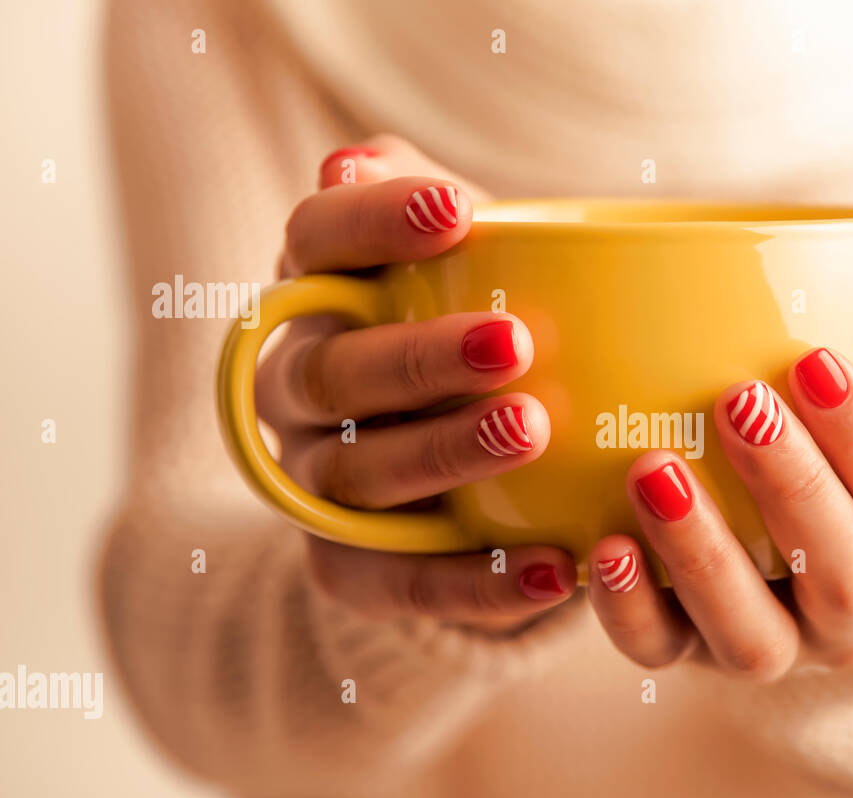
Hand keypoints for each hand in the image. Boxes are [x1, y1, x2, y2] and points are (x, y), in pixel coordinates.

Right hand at [256, 135, 577, 629]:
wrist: (474, 467)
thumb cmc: (478, 328)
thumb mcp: (469, 257)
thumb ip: (432, 203)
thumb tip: (358, 159)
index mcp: (319, 292)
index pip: (314, 239)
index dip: (373, 223)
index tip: (461, 210)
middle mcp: (298, 388)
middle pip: (332, 370)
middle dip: (419, 358)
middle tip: (517, 344)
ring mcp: (315, 480)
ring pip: (357, 474)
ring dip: (442, 455)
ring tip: (534, 432)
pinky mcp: (349, 565)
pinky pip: (394, 582)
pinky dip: (471, 582)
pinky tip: (552, 566)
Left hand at [587, 299, 852, 678]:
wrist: (793, 513)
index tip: (814, 360)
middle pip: (845, 577)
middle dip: (793, 490)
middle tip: (738, 400)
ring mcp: (777, 643)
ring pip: (754, 637)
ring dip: (704, 557)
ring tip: (655, 471)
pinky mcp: (694, 652)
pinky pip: (662, 653)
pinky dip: (629, 609)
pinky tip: (604, 547)